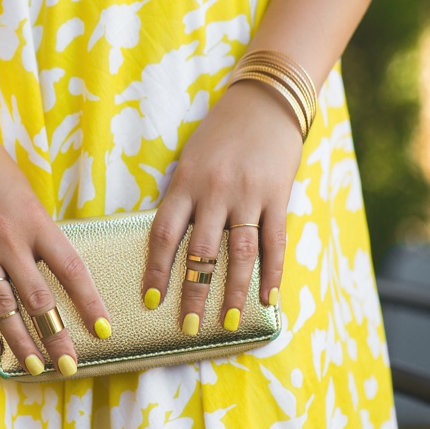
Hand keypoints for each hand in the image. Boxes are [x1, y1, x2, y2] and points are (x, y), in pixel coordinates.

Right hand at [0, 140, 110, 375]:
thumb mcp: (27, 196)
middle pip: (37, 299)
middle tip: (69, 365)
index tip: (103, 329)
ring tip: (34, 367)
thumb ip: (39, 233)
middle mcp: (8, 241)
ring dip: (20, 342)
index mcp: (35, 222)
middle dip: (55, 337)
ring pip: (2, 308)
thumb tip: (53, 270)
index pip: (71, 270)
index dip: (89, 303)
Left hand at [142, 81, 302, 333]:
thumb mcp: (190, 161)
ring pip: (239, 253)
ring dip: (233, 291)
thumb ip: (182, 199)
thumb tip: (171, 245)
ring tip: (228, 322)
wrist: (264, 101)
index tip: (151, 299)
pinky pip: (274, 241)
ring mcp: (248, 195)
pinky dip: (272, 273)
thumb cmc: (219, 134)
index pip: (164, 234)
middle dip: (193, 292)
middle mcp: (215, 192)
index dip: (156, 270)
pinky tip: (269, 298)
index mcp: (186, 183)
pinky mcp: (278, 196)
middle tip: (188, 327)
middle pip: (200, 252)